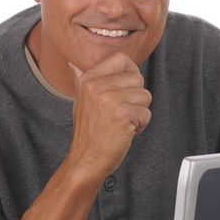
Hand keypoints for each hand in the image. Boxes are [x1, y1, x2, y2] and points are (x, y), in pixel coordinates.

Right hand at [67, 52, 151, 180]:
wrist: (85, 161)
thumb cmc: (88, 133)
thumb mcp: (80, 101)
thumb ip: (81, 80)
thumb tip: (73, 64)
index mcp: (88, 79)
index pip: (121, 59)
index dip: (130, 73)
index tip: (126, 89)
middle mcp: (97, 86)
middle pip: (138, 78)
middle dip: (136, 97)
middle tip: (121, 112)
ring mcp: (110, 100)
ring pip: (145, 96)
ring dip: (139, 112)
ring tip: (122, 122)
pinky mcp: (123, 115)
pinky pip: (146, 113)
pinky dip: (141, 125)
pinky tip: (126, 131)